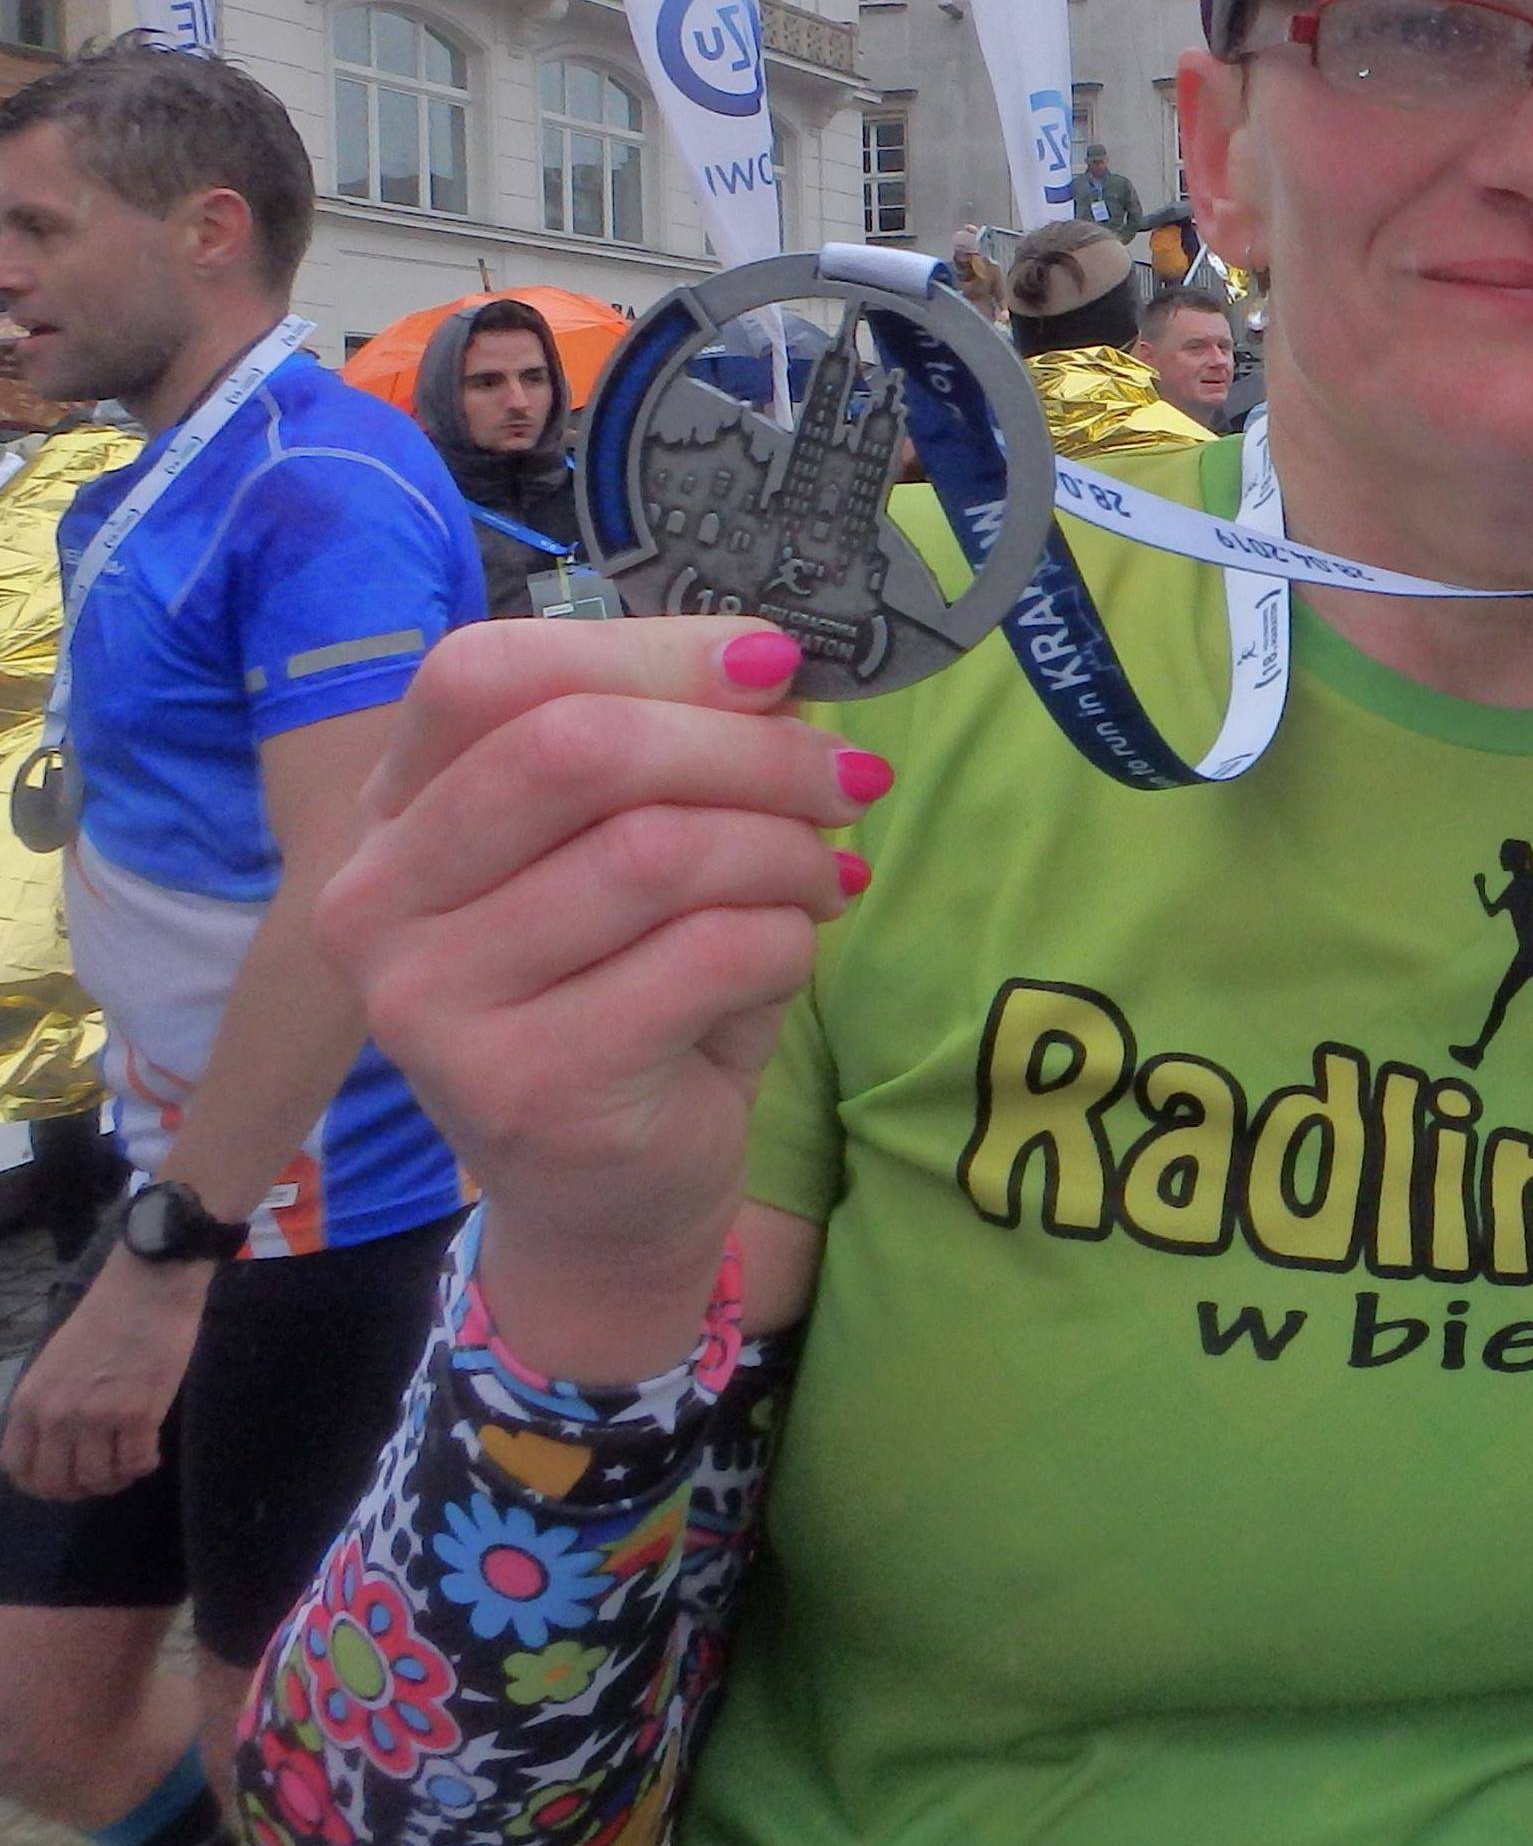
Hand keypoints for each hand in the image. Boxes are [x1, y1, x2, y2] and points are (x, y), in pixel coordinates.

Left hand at [0, 1251, 209, 1499]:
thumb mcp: (54, 1364)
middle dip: (79, 1489)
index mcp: (29, 1401)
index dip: (41, 1485)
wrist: (147, 1288)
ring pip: (98, 1478)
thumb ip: (48, 1404)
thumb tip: (57, 1444)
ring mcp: (97, 1417)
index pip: (18, 1467)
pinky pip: (136, 1463)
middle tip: (101, 1477)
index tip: (64, 1480)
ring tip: (128, 1463)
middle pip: (57, 1482)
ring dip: (115, 1479)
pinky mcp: (138, 1414)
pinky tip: (148, 1450)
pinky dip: (143, 1465)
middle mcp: (56, 1416)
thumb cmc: (104, 1319)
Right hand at [313, 618, 874, 1381]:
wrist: (610, 1194)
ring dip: (784, 853)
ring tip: (824, 881)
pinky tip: (786, 958)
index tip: (774, 669)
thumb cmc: (632, 994)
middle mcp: (376, 902)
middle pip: (576, 751)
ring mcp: (431, 1003)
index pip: (487, 675)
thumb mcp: (644, 844)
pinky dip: (786, 940)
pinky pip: (708, 955)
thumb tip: (770, 673)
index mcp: (392, 814)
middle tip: (843, 782)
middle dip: (746, 751)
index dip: (649, 651)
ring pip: (656, 852)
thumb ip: (678, 749)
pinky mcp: (524, 1087)